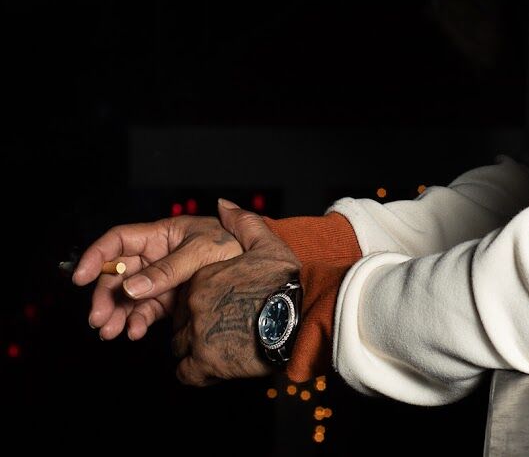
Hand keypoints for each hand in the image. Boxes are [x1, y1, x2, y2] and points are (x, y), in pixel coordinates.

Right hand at [72, 213, 241, 341]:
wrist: (262, 276)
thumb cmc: (236, 249)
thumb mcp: (203, 252)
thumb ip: (168, 269)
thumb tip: (131, 288)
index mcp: (164, 234)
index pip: (120, 239)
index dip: (98, 256)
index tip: (79, 278)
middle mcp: (160, 255)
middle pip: (119, 272)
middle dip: (105, 294)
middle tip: (98, 319)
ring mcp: (165, 279)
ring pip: (130, 295)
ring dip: (117, 313)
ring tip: (110, 332)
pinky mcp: (173, 300)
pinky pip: (148, 310)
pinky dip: (137, 321)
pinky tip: (134, 332)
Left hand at [171, 199, 301, 385]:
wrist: (299, 317)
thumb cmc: (285, 282)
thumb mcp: (267, 244)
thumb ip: (242, 223)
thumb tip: (222, 205)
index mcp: (205, 277)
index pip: (188, 294)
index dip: (203, 301)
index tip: (223, 306)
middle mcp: (196, 304)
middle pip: (181, 320)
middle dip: (196, 325)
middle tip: (223, 328)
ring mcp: (198, 334)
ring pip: (180, 346)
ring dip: (195, 349)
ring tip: (222, 347)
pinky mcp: (205, 363)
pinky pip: (185, 373)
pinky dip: (197, 372)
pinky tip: (216, 366)